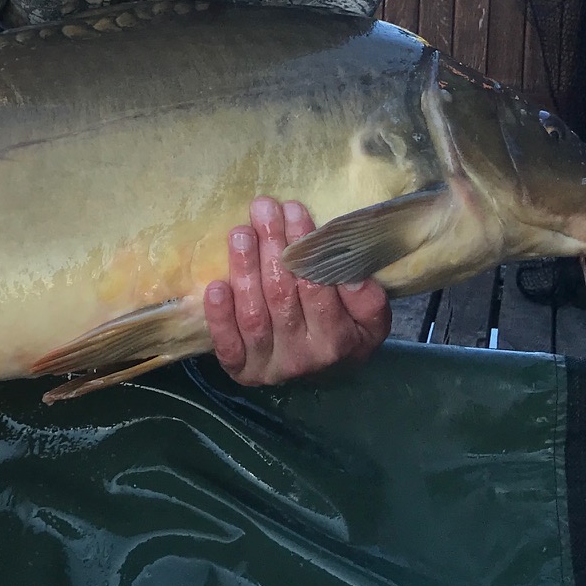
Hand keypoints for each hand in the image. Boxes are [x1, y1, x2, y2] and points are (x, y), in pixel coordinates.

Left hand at [205, 197, 390, 385]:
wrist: (323, 375)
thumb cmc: (344, 332)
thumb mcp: (369, 320)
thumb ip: (368, 300)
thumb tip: (351, 276)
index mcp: (336, 340)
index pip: (316, 287)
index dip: (304, 247)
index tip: (294, 210)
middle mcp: (302, 357)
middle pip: (281, 296)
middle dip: (271, 247)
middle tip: (263, 209)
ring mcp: (269, 366)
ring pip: (253, 315)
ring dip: (244, 270)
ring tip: (240, 233)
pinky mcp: (241, 369)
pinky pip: (227, 344)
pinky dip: (220, 315)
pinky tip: (215, 285)